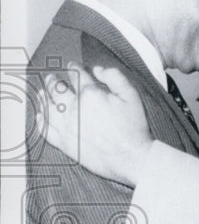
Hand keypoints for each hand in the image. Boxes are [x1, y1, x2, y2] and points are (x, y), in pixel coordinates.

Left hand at [39, 63, 152, 186]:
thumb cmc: (133, 129)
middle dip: (53, 81)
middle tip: (51, 78)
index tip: (72, 65)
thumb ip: (115, 77)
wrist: (131, 158)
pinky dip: (40, 121)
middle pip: (57, 89)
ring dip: (43, 97)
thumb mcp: (131, 96)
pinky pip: (45, 129)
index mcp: (90, 94)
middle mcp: (74, 109)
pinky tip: (39, 116)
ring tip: (41, 93)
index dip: (73, 68)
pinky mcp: (65, 143)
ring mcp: (66, 126)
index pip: (77, 75)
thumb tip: (98, 70)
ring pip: (47, 107)